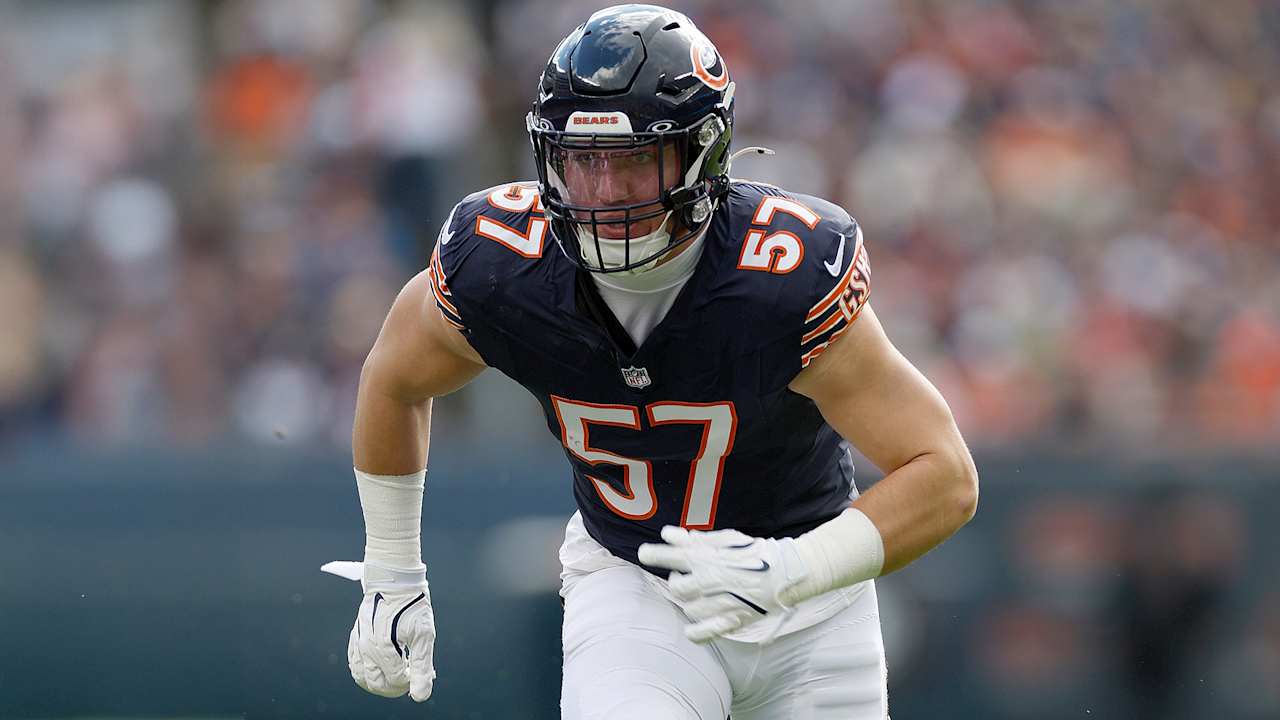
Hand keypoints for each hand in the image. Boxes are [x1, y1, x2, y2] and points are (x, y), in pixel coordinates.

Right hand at [322, 561, 436, 700]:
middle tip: (409, 679)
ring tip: (395, 676)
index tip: (421, 672)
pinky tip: (379, 667)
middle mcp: (366, 648)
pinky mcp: (355, 636)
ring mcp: (358, 642)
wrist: (395, 579)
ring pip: (362, 677)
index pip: (396, 681)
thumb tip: (420, 696)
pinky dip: (365, 672)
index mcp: (384, 648)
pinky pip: (354, 664)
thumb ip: (422, 668)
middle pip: (377, 684)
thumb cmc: (413, 605)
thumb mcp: (424, 635)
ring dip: (379, 682)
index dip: (411, 681)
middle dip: (395, 687)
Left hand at [637, 526, 809, 642]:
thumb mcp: (725, 538)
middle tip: (686, 577)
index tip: (644, 554)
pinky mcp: (731, 619)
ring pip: (689, 609)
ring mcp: (719, 602)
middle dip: (678, 582)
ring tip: (700, 596)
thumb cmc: (754, 552)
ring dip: (690, 603)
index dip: (652, 555)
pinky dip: (694, 633)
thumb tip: (668, 534)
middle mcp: (708, 580)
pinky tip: (691, 628)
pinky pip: (703, 633)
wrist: (785, 571)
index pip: (669, 556)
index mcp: (706, 557)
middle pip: (676, 588)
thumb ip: (695, 539)